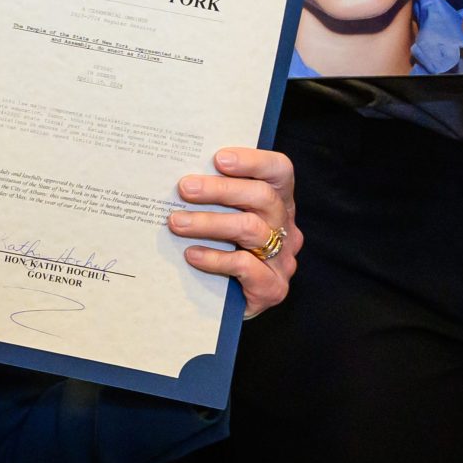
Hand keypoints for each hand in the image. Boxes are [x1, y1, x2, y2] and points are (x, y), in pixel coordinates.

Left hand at [170, 147, 299, 316]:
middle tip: (185, 188)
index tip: (218, 158)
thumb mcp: (224, 217)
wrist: (228, 303)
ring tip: (177, 222)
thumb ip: (215, 197)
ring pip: (251, 229)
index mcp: (278, 203)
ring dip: (209, 223)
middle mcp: (286, 228)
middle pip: (262, 196)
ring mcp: (283, 259)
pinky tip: (191, 255)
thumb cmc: (223, 250)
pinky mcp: (273, 287)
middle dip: (220, 189)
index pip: (279, 171)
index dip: (253, 161)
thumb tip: (182, 175)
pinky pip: (244, 265)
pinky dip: (214, 257)